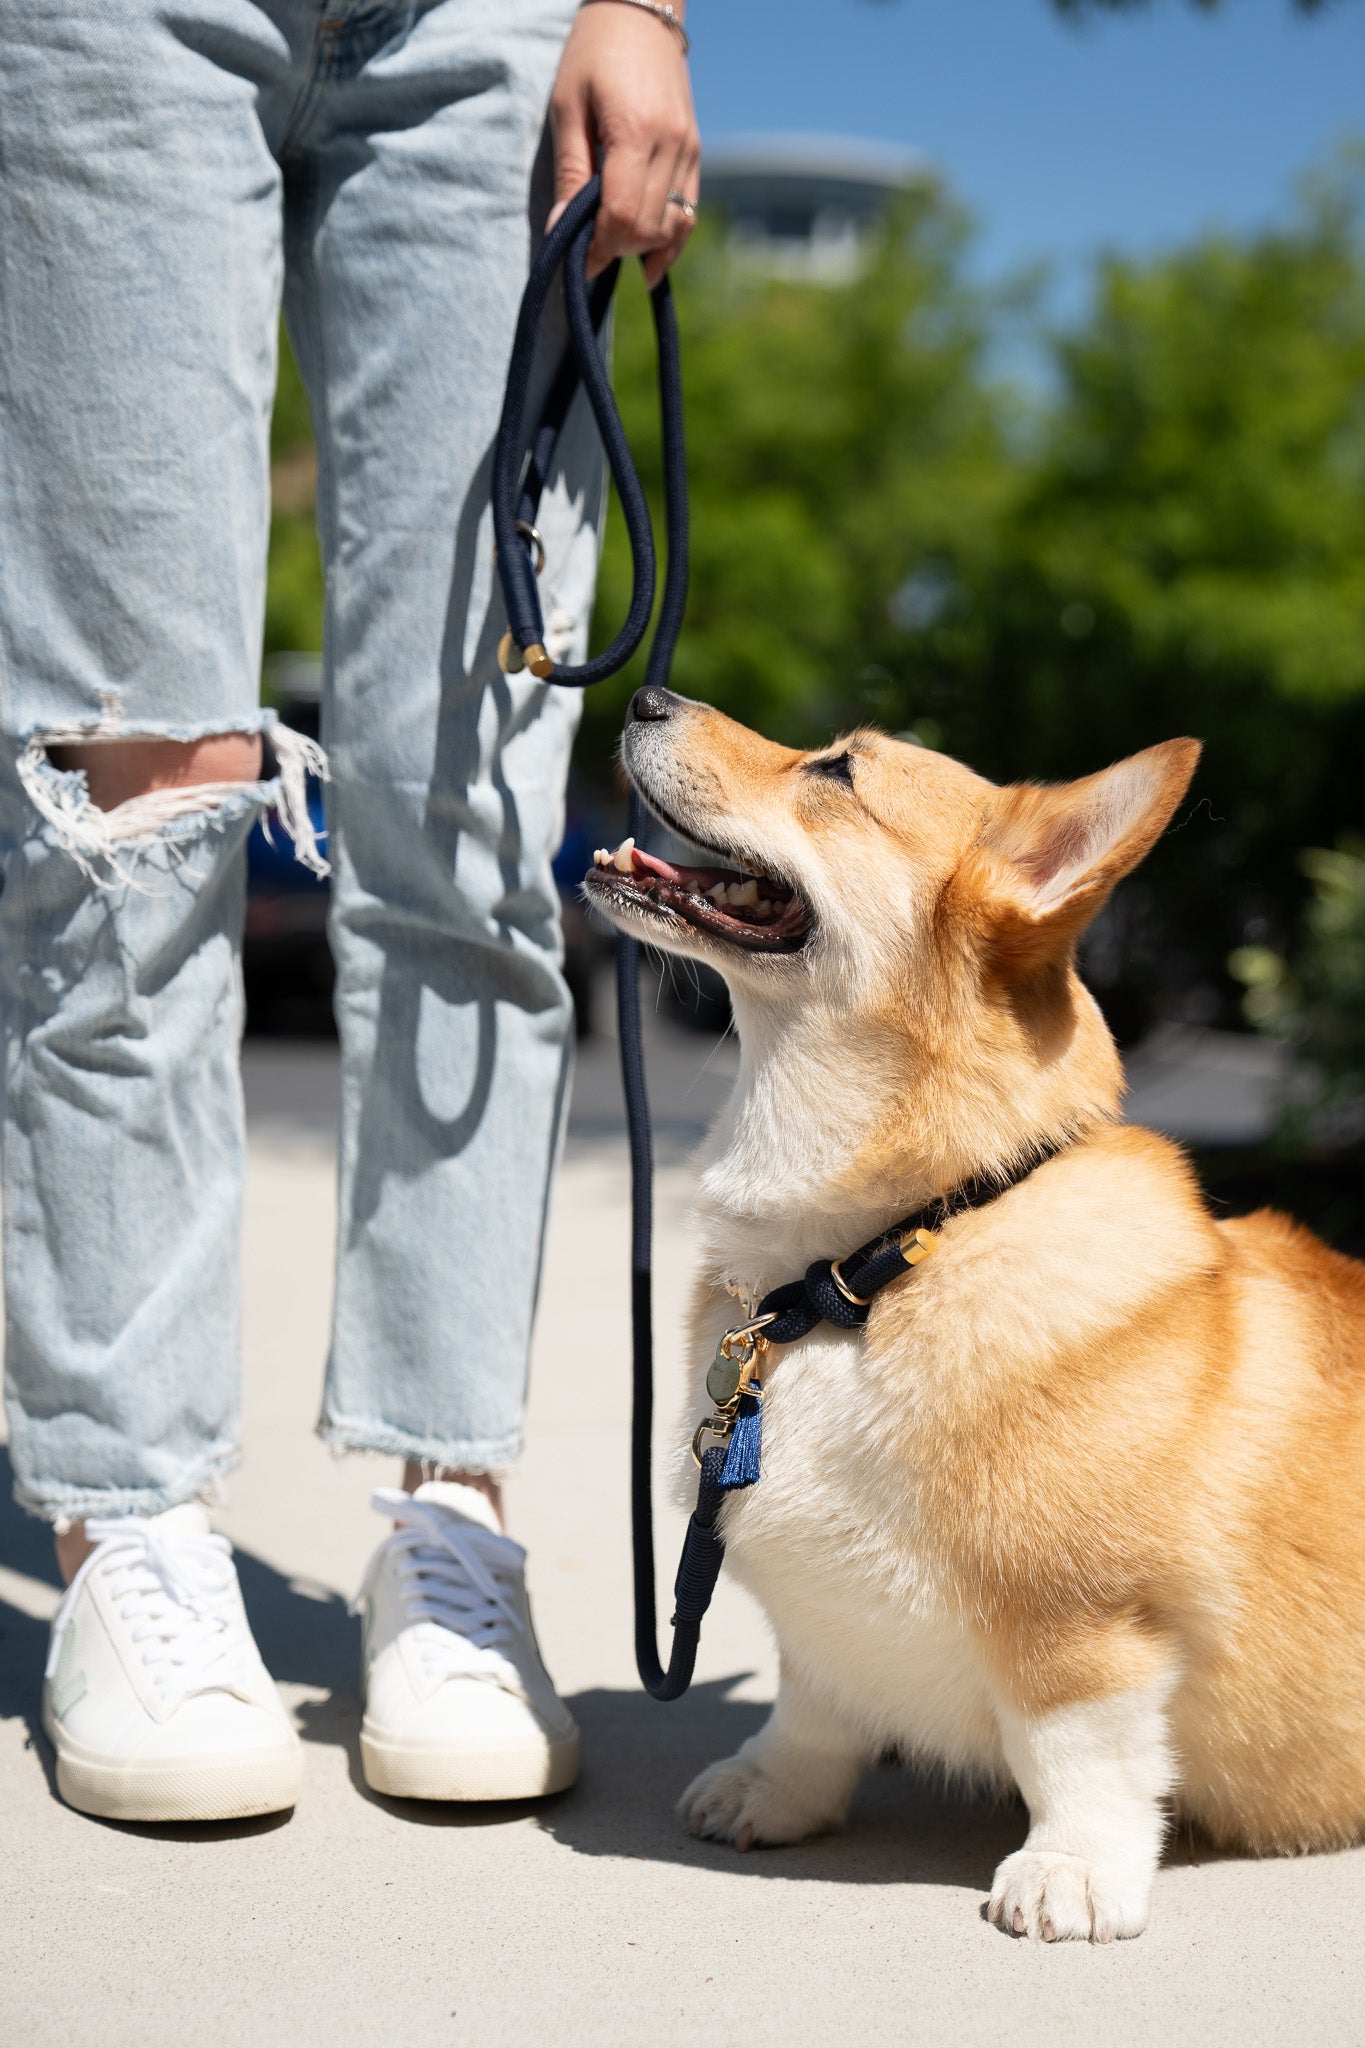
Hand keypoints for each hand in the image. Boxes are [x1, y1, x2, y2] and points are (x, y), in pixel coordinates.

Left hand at [548, 2, 699, 288]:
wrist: (641, 13)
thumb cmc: (593, 54)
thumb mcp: (567, 108)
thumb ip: (571, 173)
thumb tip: (563, 232)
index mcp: (635, 131)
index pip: (621, 214)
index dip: (599, 247)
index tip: (579, 262)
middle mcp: (671, 144)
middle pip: (647, 226)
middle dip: (616, 249)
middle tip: (589, 253)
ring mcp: (689, 150)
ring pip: (671, 226)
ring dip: (640, 246)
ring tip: (612, 245)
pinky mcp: (696, 153)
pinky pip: (689, 212)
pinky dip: (669, 240)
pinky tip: (650, 261)